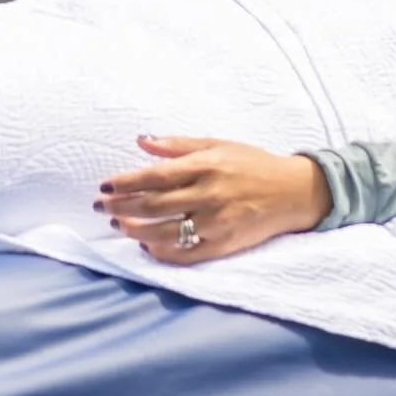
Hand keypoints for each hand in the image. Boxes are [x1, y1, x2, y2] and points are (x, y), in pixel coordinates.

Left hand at [95, 136, 330, 263]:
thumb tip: (141, 141)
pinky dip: (161, 251)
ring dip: (135, 230)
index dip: (126, 182)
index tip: (105, 185)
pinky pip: (185, 254)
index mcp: (206, 166)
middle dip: (122, 207)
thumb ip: (177, 145)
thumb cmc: (252, 164)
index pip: (156, 176)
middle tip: (101, 207)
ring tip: (118, 225)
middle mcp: (209, 195)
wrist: (293, 192)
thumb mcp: (217, 144)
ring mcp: (216, 223)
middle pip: (154, 206)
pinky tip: (147, 245)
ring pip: (165, 233)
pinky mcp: (224, 246)